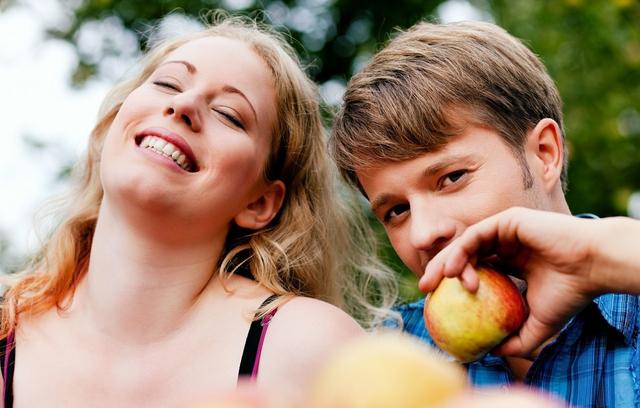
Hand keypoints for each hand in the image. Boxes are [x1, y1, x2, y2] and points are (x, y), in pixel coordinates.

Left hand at [419, 207, 601, 357]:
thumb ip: (515, 339)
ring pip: (465, 244)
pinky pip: (474, 236)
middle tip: (424, 289)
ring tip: (436, 283)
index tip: (436, 300)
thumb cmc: (570, 295)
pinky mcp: (506, 220)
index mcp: (512, 262)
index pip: (475, 269)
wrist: (592, 268)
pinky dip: (460, 252)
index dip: (454, 282)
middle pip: (464, 255)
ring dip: (448, 263)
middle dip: (440, 270)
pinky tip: (453, 271)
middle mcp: (506, 244)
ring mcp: (505, 230)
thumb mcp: (538, 325)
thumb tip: (491, 353)